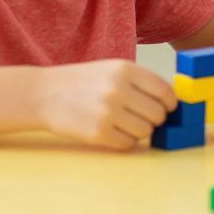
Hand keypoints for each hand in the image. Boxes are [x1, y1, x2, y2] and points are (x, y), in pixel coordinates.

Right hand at [37, 60, 177, 149]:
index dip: (170, 104)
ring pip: (145, 131)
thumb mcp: (112, 69)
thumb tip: (170, 101)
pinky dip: (124, 141)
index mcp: (125, 70)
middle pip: (158, 114)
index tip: (168, 109)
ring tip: (124, 124)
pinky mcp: (97, 133)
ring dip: (139, 131)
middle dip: (154, 119)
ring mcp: (107, 112)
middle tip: (142, 118)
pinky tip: (113, 132)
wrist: (43, 94)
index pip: (164, 91)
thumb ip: (139, 82)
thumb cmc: (82, 82)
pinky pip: (127, 143)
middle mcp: (118, 89)